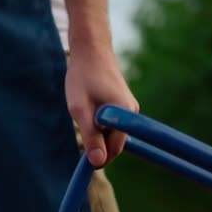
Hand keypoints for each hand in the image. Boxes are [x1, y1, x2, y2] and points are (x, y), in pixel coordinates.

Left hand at [66, 48, 138, 167]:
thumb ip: (91, 136)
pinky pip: (113, 123)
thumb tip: (98, 162)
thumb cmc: (83, 77)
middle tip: (80, 125)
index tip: (80, 150)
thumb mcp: (80, 109)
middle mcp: (132, 112)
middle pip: (115, 142)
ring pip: (112, 132)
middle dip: (97, 142)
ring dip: (97, 131)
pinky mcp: (124, 104)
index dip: (97, 155)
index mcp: (125, 114)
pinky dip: (100, 122)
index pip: (114, 149)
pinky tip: (89, 105)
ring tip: (84, 110)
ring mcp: (130, 108)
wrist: (91, 49)